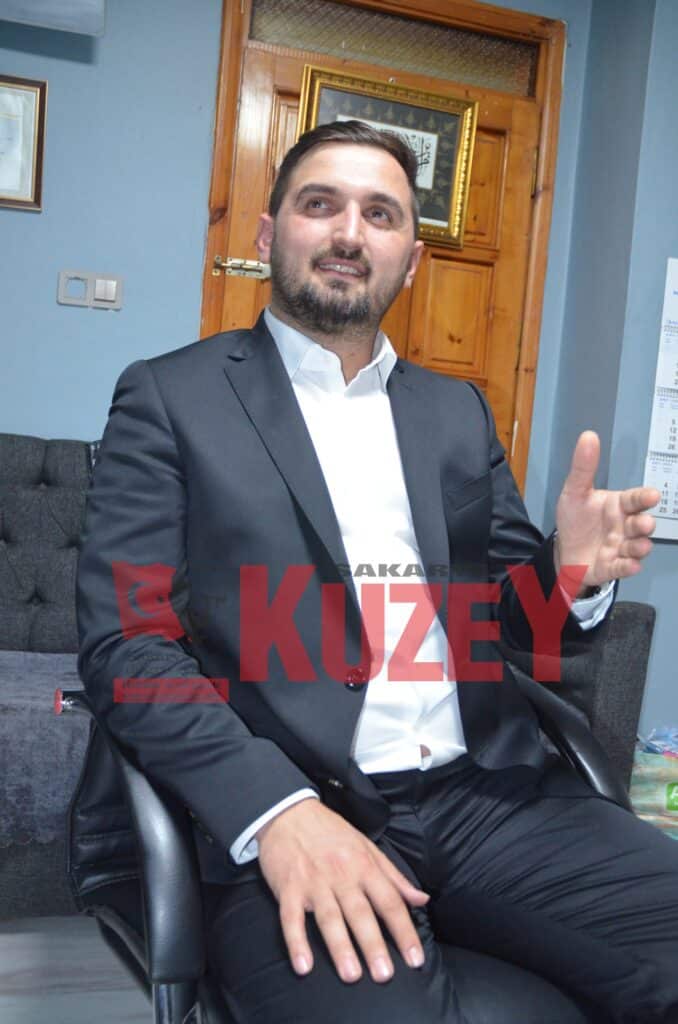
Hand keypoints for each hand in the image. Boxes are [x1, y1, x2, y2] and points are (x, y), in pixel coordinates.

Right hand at [256, 797, 428, 983]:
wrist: (289, 812)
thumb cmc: (331, 833)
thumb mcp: (367, 847)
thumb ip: (394, 876)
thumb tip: (422, 900)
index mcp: (364, 865)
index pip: (389, 901)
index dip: (404, 931)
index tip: (415, 959)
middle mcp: (341, 874)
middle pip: (360, 912)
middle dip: (373, 945)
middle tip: (385, 975)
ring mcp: (313, 882)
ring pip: (329, 917)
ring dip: (340, 947)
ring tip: (351, 975)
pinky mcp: (288, 888)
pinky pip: (291, 918)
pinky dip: (296, 942)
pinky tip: (303, 966)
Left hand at [555, 431, 659, 592]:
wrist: (564, 550)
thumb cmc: (576, 520)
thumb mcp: (575, 492)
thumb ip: (583, 467)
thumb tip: (588, 435)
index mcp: (618, 506)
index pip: (634, 500)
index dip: (643, 497)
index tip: (652, 495)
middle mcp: (624, 526)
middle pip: (640, 524)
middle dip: (644, 524)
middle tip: (644, 523)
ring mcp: (620, 547)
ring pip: (636, 547)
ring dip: (640, 546)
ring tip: (641, 545)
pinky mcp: (612, 566)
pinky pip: (623, 568)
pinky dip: (628, 567)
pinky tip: (631, 564)